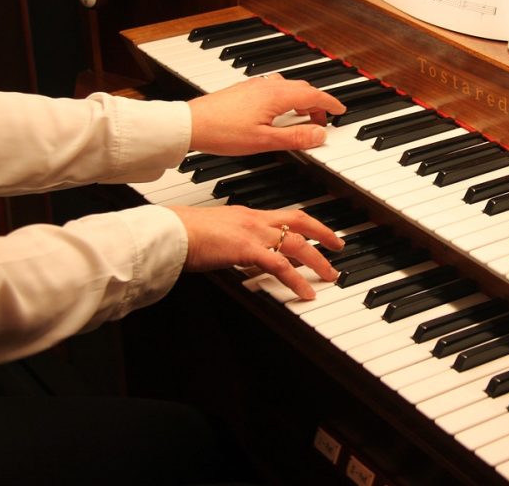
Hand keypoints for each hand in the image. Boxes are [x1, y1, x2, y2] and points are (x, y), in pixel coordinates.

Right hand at [169, 205, 344, 298]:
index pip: (285, 215)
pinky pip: (280, 266)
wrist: (170, 230)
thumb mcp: (217, 233)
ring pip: (296, 244)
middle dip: (322, 234)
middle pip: (299, 222)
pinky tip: (306, 293)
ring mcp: (253, 233)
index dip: (306, 223)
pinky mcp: (247, 249)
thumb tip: (244, 254)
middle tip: (337, 246)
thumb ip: (234, 241)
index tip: (319, 231)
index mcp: (248, 214)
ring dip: (317, 261)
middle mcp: (255, 220)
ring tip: (330, 275)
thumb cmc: (184, 233)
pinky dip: (297, 281)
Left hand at [187, 76, 346, 155]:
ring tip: (300, 118)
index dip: (329, 103)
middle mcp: (267, 86)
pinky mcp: (244, 90)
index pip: (313, 94)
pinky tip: (277, 112)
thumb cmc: (223, 132)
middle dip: (316, 103)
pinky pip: (273, 88)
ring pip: (287, 87)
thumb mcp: (264, 141)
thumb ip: (295, 137)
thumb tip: (319, 135)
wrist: (190, 124)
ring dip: (300, 99)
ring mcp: (254, 86)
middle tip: (320, 121)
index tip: (340, 110)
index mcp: (276, 96)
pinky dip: (285, 98)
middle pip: (302, 88)